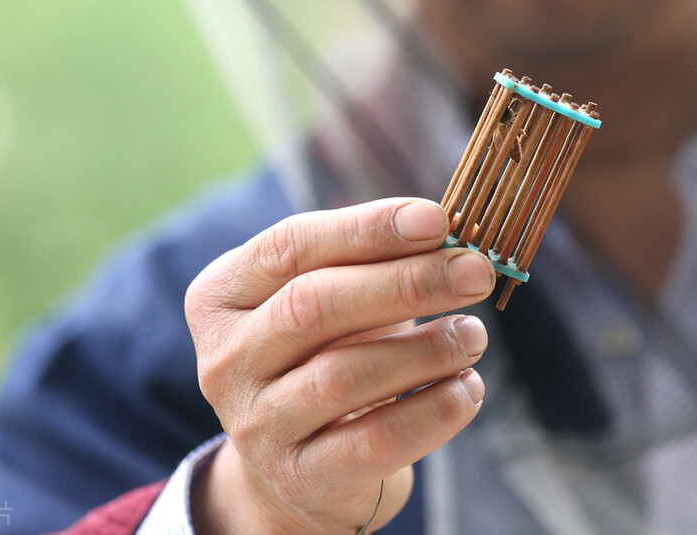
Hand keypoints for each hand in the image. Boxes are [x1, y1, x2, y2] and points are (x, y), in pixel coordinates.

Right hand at [185, 198, 496, 533]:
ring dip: (426, 349)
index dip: (367, 228)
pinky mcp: (300, 477)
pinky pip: (374, 441)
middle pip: (313, 306)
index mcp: (222, 295)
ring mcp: (256, 424)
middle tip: (475, 272)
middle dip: (406, 282)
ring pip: (343, 375)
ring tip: (474, 334)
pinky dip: (433, 412)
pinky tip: (468, 388)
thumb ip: (373, 261)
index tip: (436, 220)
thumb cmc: (326, 355)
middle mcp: (226, 359)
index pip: (291, 246)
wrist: (301, 466)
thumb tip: (448, 231)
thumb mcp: (334, 300)